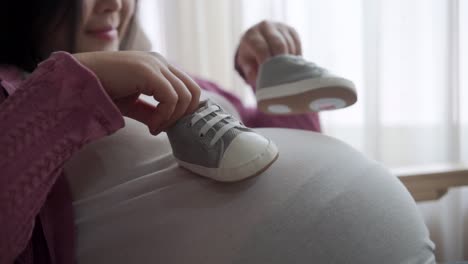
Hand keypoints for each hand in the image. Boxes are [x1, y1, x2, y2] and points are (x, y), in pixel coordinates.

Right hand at [74, 51, 200, 134]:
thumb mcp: (133, 104)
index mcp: (158, 65)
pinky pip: (171, 98)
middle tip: (165, 128)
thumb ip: (152, 111)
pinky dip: (165, 116)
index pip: (188, 87)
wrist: (77, 81)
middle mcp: (160, 62)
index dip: (184, 111)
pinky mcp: (148, 71)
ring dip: (172, 118)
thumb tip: (168, 124)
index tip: (165, 126)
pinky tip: (151, 127)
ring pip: (186, 95)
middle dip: (184, 115)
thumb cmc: (101, 91)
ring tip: (154, 128)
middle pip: (193, 91)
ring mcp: (155, 64)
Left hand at [236, 21, 301, 86]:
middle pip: (279, 44)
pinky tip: (292, 64)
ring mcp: (279, 27)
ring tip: (287, 71)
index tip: (272, 75)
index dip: (268, 62)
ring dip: (290, 59)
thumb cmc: (251, 56)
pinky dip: (296, 55)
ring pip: (289, 44)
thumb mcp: (246, 64)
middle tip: (284, 75)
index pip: (262, 48)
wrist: (258, 40)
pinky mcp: (291, 30)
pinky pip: (297, 43)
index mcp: (251, 35)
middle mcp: (265, 27)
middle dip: (282, 60)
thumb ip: (250, 72)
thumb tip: (260, 78)